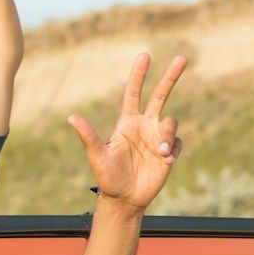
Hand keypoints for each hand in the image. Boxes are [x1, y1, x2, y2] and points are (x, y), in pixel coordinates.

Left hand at [68, 54, 187, 210]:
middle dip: (170, 77)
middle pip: (160, 95)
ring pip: (171, 123)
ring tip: (160, 153)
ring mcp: (158, 137)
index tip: (144, 56)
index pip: (133, 93)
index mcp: (127, 122)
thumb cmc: (107, 177)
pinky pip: (178, 143)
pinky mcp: (169, 152)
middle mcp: (144, 125)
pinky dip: (173, 149)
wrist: (124, 199)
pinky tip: (165, 161)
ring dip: (167, 135)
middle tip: (182, 58)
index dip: (138, 75)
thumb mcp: (97, 156)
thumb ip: (89, 136)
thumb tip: (71, 117)